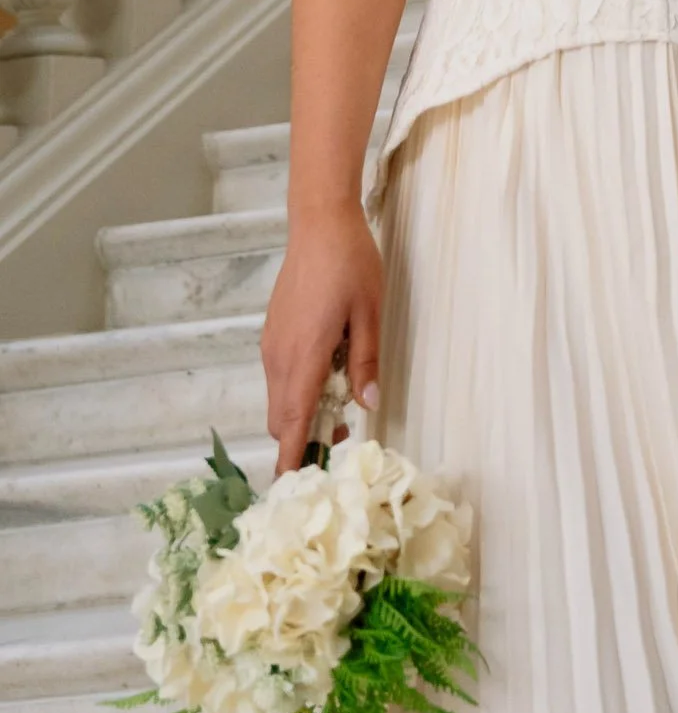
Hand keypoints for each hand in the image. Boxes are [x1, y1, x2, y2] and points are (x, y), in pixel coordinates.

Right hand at [262, 203, 382, 473]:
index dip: (291, 457)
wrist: (319, 224)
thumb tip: (368, 405)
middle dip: (302, 438)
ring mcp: (271, 345)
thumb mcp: (370, 314)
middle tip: (340, 439)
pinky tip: (326, 376)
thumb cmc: (351, 265)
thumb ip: (365, 363)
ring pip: (278, 399)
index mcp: (302, 356)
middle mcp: (278, 357)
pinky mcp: (272, 335)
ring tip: (340, 406)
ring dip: (301, 413)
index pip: (290, 421)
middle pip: (281, 418)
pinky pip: (279, 377)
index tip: (293, 489)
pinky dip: (297, 391)